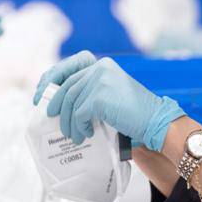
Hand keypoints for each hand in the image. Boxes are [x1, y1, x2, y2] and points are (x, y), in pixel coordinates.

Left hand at [33, 51, 184, 151]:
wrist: (156, 123)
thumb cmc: (135, 114)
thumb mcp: (111, 95)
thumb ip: (91, 93)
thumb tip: (63, 105)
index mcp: (102, 65)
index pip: (70, 71)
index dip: (53, 84)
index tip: (45, 99)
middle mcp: (99, 68)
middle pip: (68, 87)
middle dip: (57, 105)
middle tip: (52, 119)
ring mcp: (99, 81)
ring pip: (71, 103)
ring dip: (69, 122)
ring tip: (72, 135)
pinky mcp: (99, 97)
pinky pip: (79, 114)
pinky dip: (79, 126)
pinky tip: (84, 135)